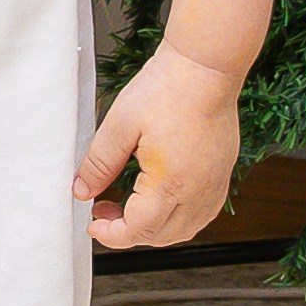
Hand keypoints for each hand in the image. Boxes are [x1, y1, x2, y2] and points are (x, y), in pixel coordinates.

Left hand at [74, 41, 242, 249]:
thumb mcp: (120, 125)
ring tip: (129, 204)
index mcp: (170, 183)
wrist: (206, 68)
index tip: (94, 225)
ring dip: (154, 228)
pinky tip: (159, 199)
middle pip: (161, 236)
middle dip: (128, 232)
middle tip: (104, 208)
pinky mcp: (222, 175)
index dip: (112, 235)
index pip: (138, 230)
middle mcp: (198, 192)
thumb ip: (99, 163)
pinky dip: (177, 218)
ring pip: (183, 230)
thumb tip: (82, 190)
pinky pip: (201, 214)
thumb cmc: (168, 89)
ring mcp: (214, 185)